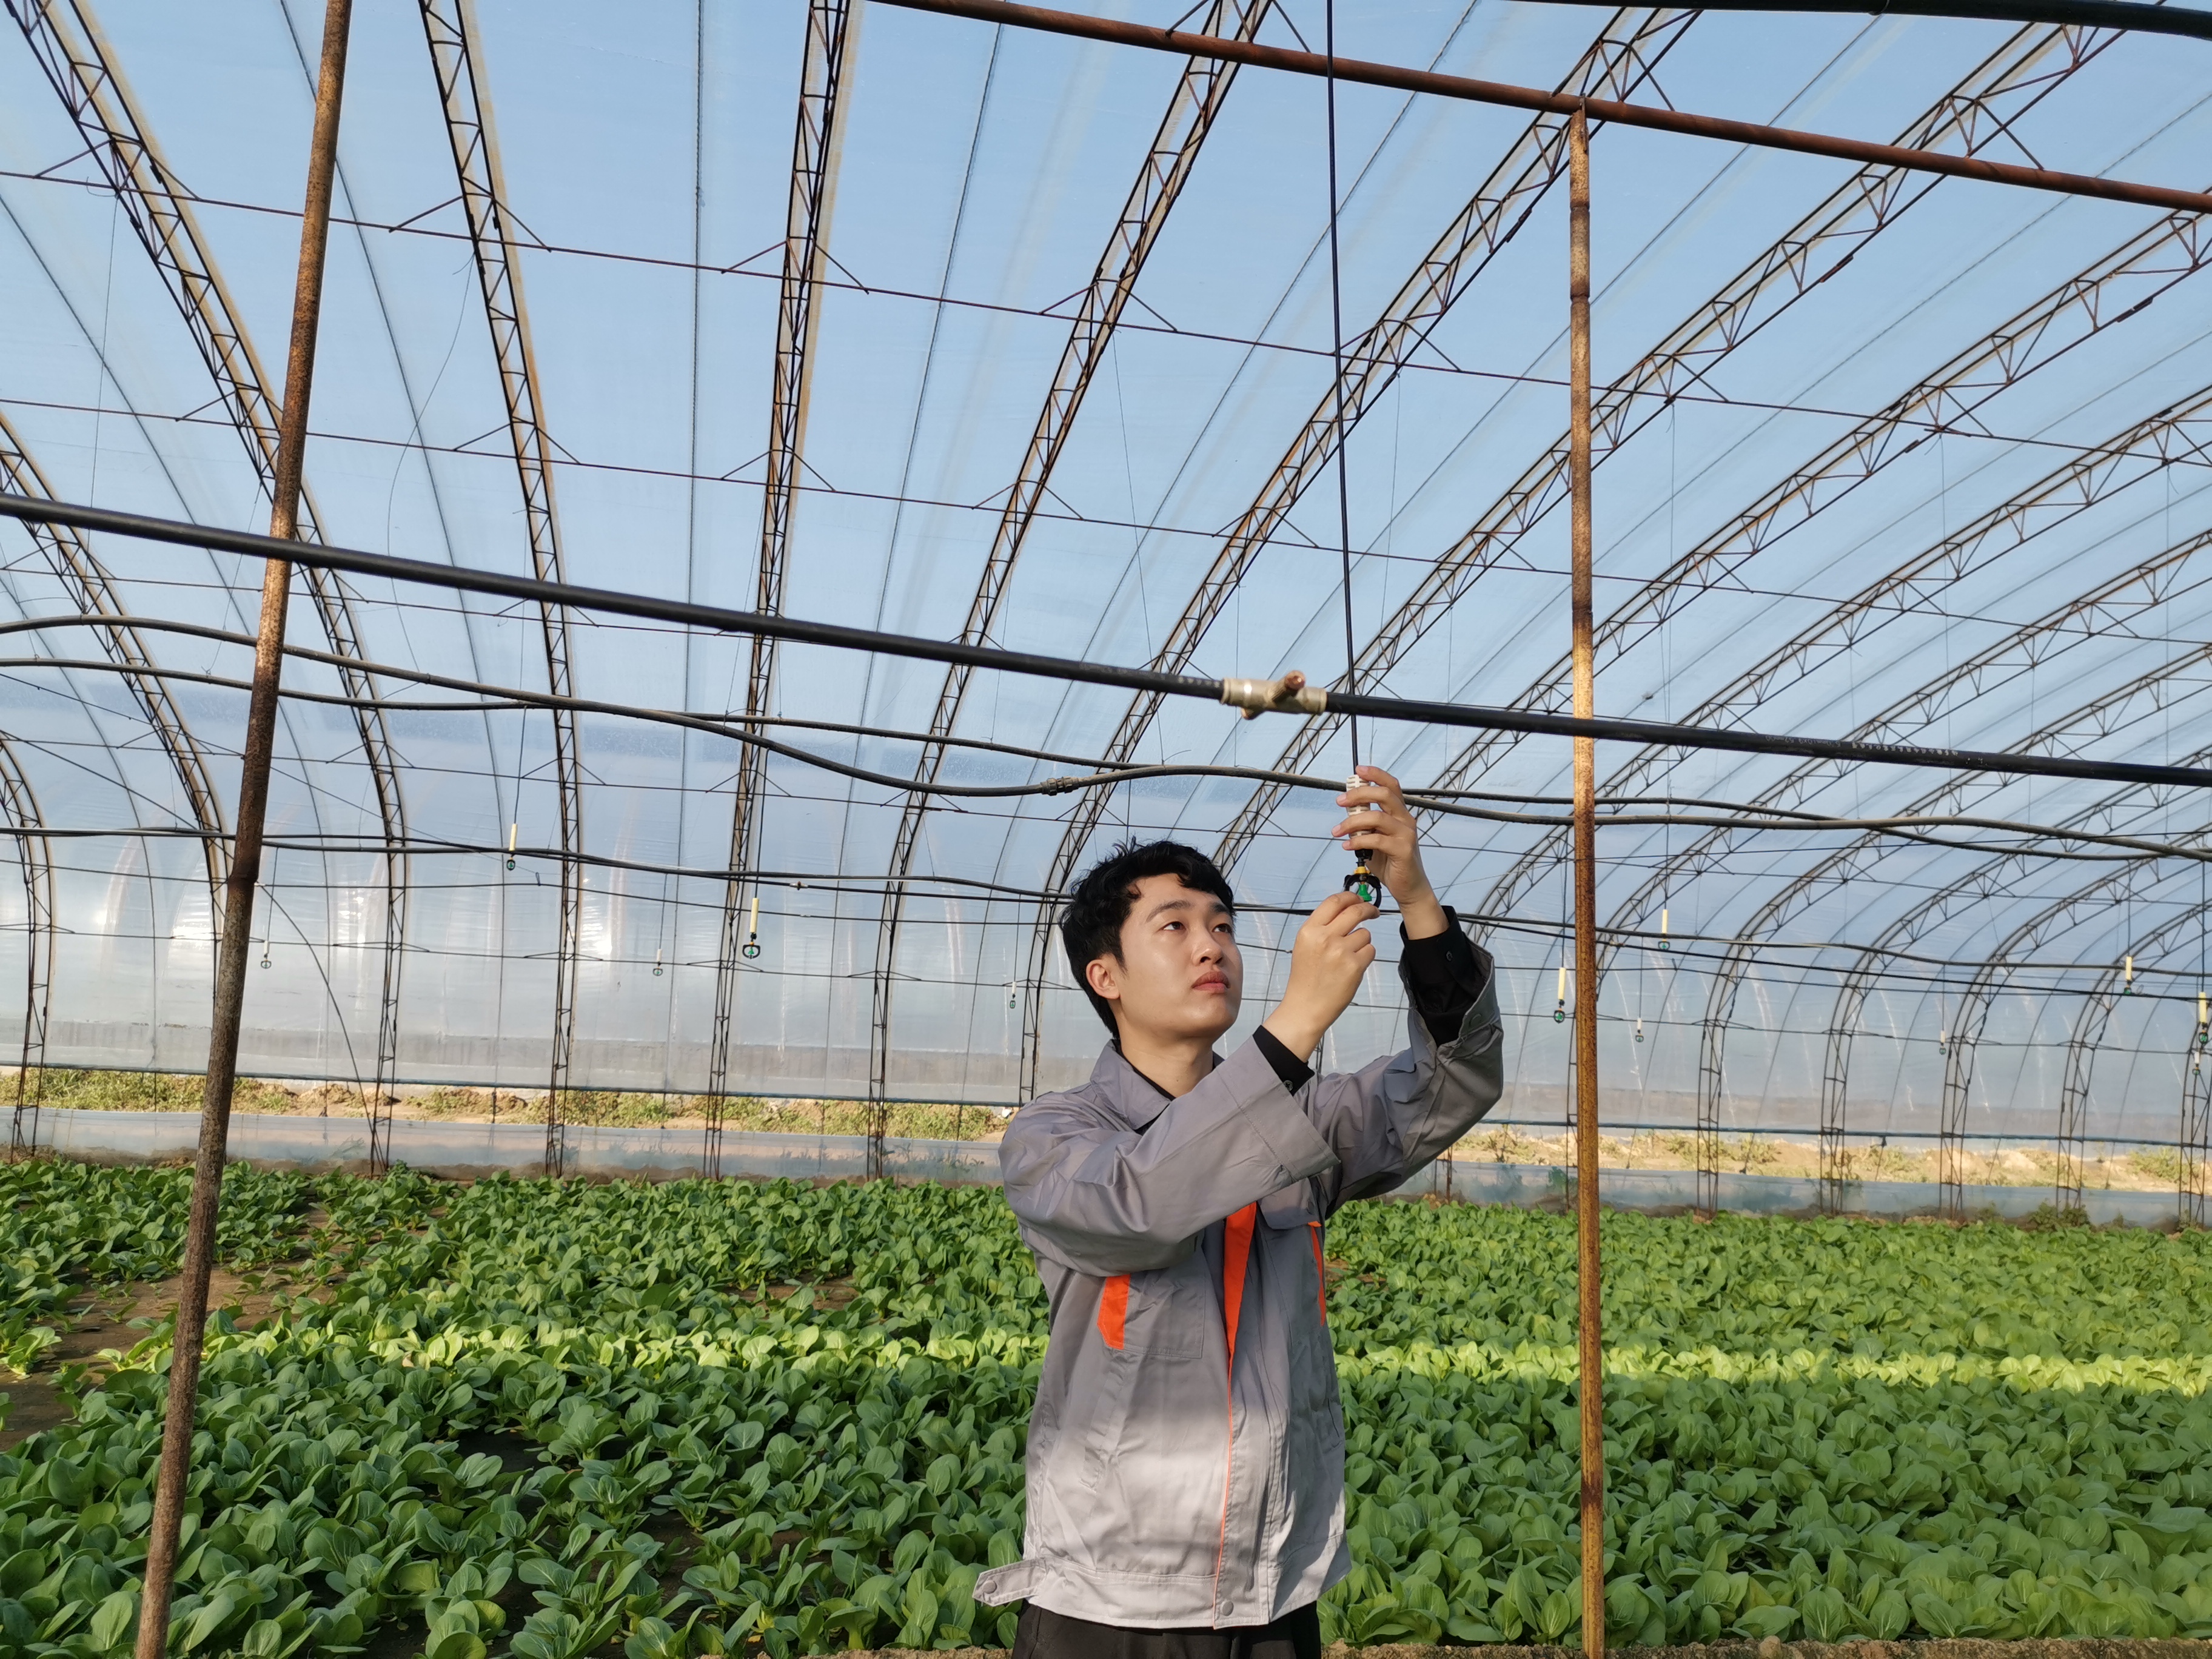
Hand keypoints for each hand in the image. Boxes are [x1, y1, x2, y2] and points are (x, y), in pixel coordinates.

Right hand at [1262, 891, 1378, 1059]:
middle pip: (1355, 911)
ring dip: (1363, 942)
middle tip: (1373, 913)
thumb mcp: (1305, 945)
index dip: (1350, 896)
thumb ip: (1323, 927)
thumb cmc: (1306, 977)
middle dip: (1368, 909)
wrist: (1305, 1007)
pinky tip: (1353, 967)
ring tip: (1349, 957)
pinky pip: (1370, 950)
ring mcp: (1341, 951)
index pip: (1334, 901)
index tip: (1358, 899)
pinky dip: (1365, 957)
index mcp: (1309, 930)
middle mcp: (1324, 937)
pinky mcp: (1355, 966)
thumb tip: (1347, 908)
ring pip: (1365, 934)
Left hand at [1330, 765, 1446, 938]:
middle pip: (1384, 794)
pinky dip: (1358, 841)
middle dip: (1359, 794)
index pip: (1391, 786)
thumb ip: (1365, 824)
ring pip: (1377, 817)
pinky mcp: (1403, 849)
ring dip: (1352, 822)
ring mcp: (1406, 834)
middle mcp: (1406, 819)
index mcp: (1400, 813)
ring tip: (1336, 831)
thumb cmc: (1391, 861)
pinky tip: (1347, 846)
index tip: (1358, 770)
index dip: (1376, 774)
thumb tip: (1347, 809)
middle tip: (1340, 801)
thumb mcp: (1376, 838)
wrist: (1409, 887)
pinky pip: (1376, 840)